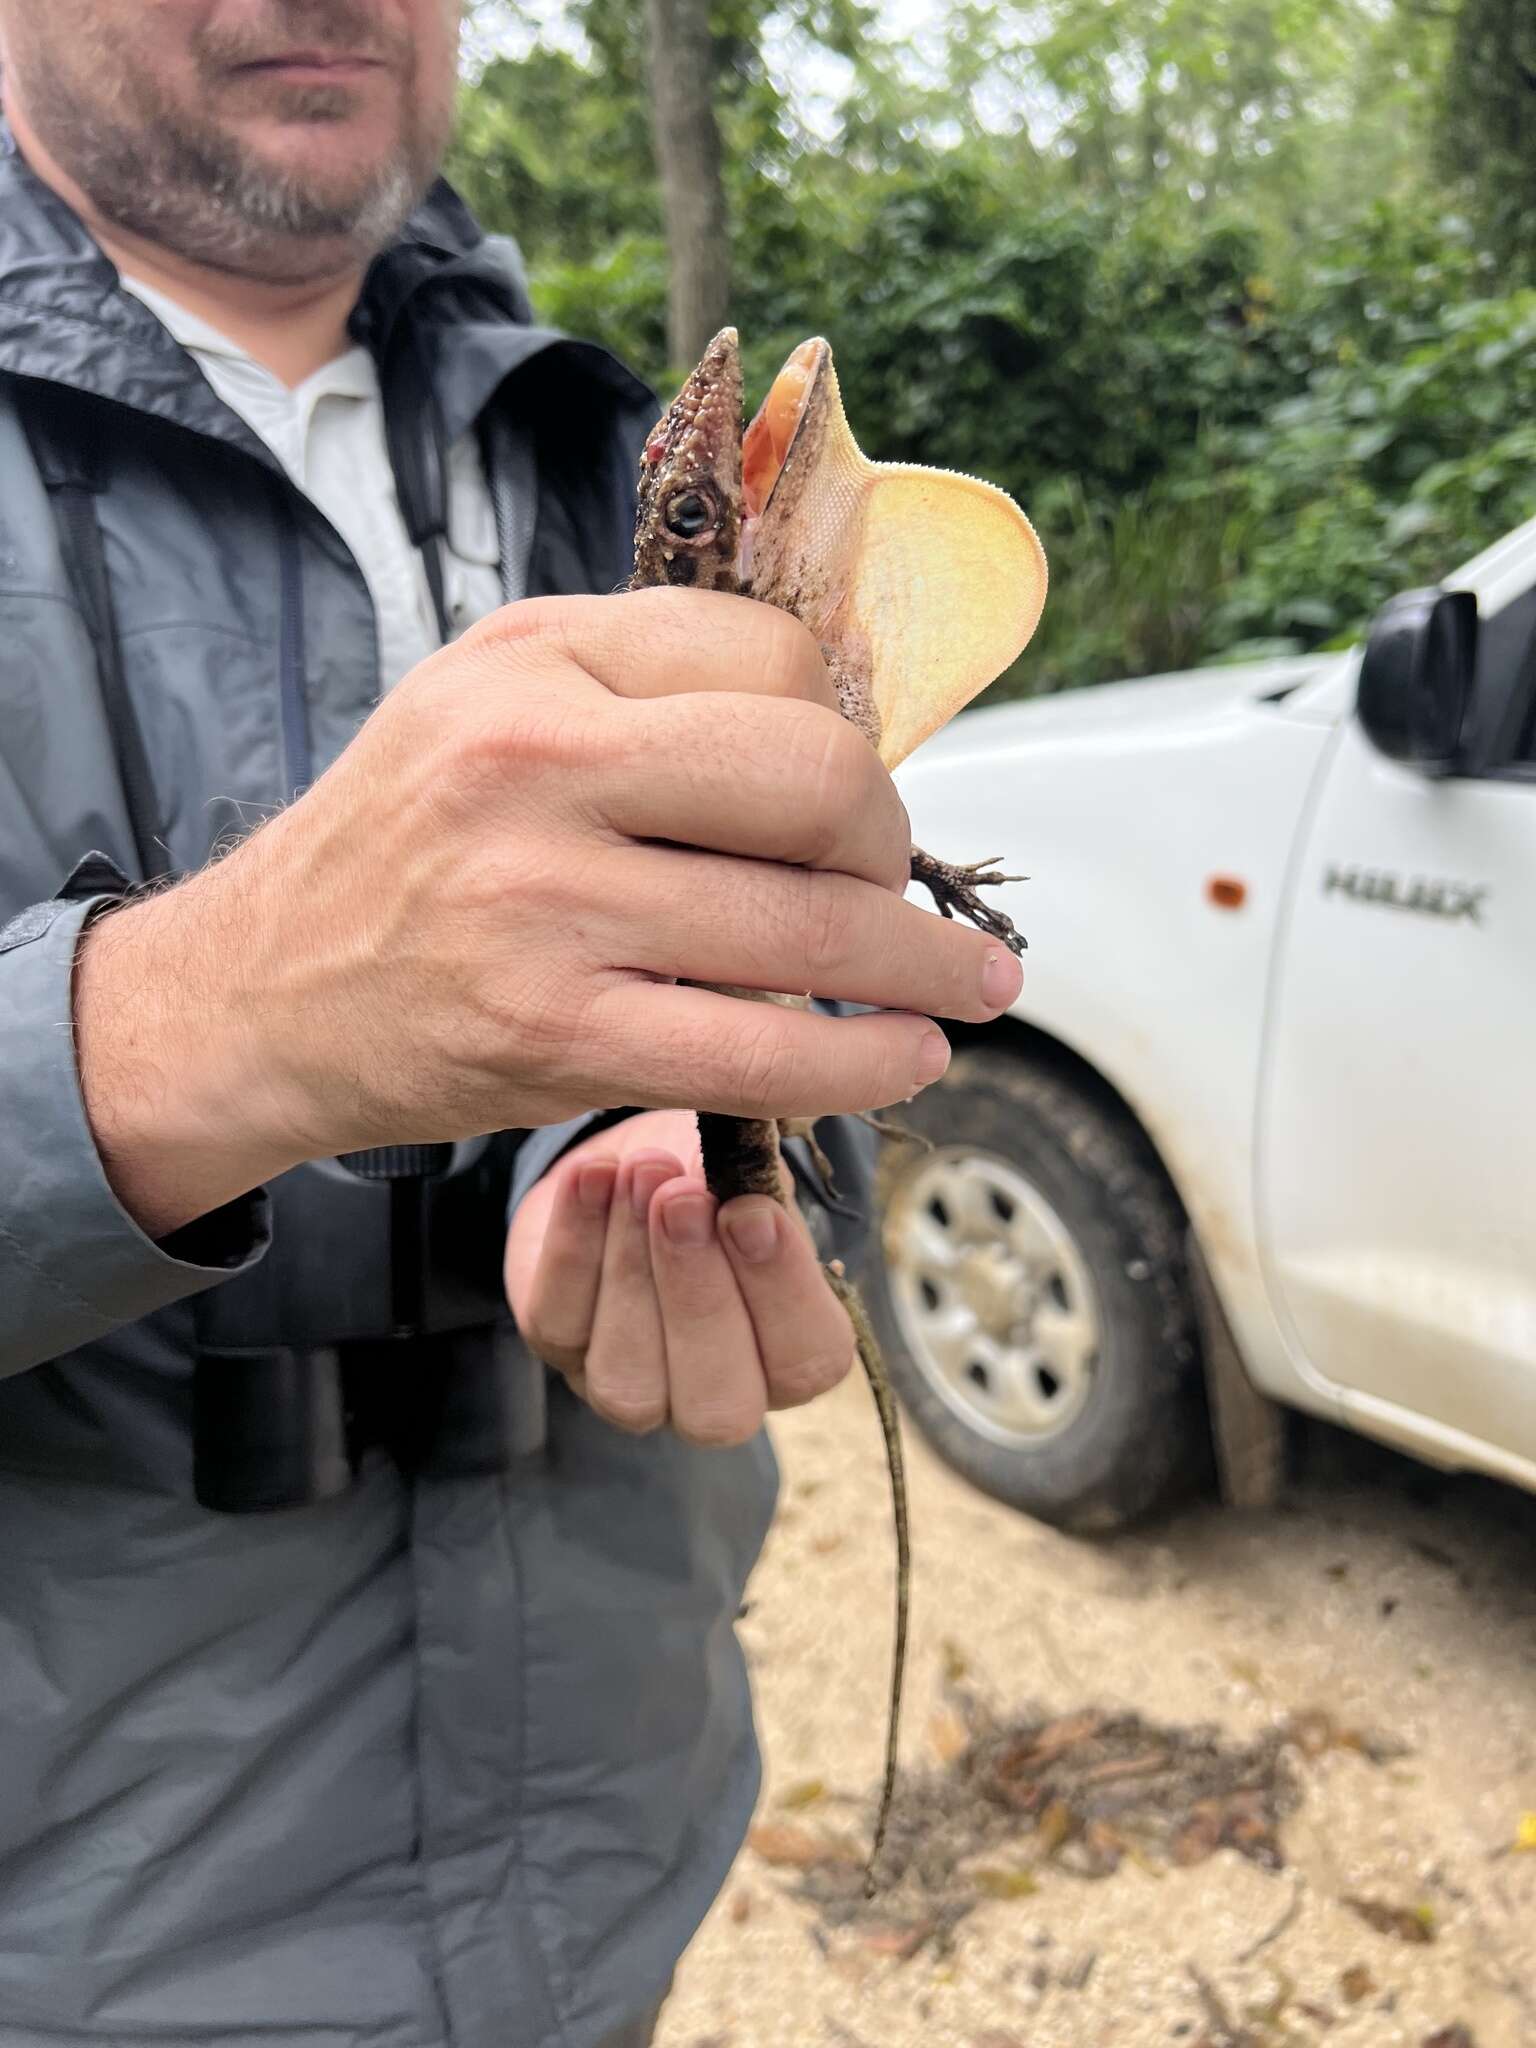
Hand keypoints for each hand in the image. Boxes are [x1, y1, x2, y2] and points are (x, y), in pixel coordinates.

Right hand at [74, 588, 1021, 1235]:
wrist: (264, 988)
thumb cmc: (405, 840)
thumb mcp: (491, 698)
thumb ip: (644, 686)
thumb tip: (839, 726)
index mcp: (538, 660)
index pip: (772, 654)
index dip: (841, 724)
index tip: (842, 790)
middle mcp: (540, 766)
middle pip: (819, 778)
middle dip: (893, 841)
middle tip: (888, 883)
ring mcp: (548, 908)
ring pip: (813, 926)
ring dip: (928, 967)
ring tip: (972, 986)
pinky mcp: (556, 1036)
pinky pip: (764, 1053)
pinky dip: (868, 1065)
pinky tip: (910, 1058)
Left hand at [505, 1111, 852, 1444]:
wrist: (638, 1164)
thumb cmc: (719, 1174)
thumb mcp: (757, 1168)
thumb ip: (769, 1181)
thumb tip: (778, 1128)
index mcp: (790, 1354)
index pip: (808, 1360)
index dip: (780, 1292)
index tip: (753, 1209)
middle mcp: (715, 1394)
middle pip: (717, 1404)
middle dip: (697, 1293)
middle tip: (683, 1198)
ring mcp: (631, 1388)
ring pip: (627, 1381)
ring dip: (630, 1271)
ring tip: (641, 1173)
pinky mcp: (560, 1350)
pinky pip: (556, 1324)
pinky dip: (573, 1246)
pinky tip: (591, 1175)